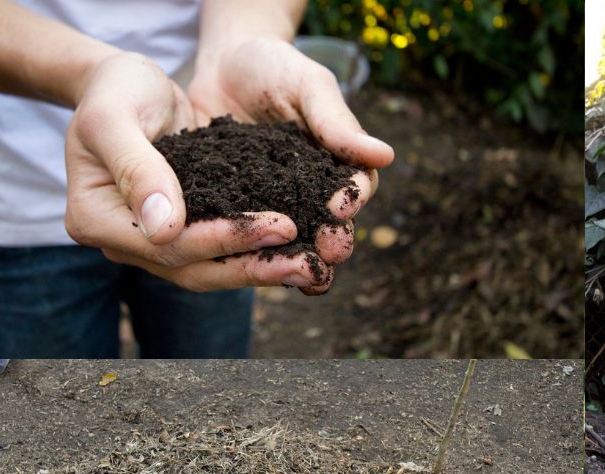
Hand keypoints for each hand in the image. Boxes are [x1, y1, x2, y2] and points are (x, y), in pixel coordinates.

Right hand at [64, 53, 316, 290]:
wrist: (128, 82)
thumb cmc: (116, 88)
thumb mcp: (115, 116)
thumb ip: (136, 168)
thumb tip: (163, 228)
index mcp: (95, 219)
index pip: (168, 245)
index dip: (224, 240)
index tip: (280, 227)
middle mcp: (126, 241)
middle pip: (195, 269)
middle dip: (256, 268)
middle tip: (311, 265)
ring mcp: (156, 241)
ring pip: (214, 268)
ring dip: (266, 269)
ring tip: (316, 268)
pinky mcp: (188, 230)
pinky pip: (226, 250)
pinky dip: (263, 252)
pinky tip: (303, 252)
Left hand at [187, 38, 393, 284]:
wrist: (219, 65)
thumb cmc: (272, 66)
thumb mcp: (307, 86)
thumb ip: (336, 122)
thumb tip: (385, 156)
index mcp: (336, 164)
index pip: (355, 189)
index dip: (352, 200)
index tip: (342, 207)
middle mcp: (308, 191)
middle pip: (328, 225)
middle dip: (332, 241)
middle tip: (329, 250)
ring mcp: (272, 204)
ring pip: (291, 240)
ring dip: (298, 261)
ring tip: (300, 278)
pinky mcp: (235, 209)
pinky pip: (244, 235)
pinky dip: (248, 253)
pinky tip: (244, 267)